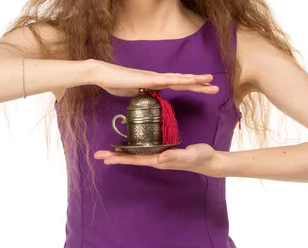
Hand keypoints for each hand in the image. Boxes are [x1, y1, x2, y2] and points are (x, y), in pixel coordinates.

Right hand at [90, 60, 218, 96]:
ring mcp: (154, 77)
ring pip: (179, 79)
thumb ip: (143, 95)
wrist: (103, 74)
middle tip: (216, 86)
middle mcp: (157, 77)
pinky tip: (190, 80)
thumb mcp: (133, 93)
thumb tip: (149, 99)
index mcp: (155, 82)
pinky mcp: (148, 79)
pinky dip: (180, 80)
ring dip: (195, 80)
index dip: (191, 87)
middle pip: (183, 81)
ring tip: (210, 80)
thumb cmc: (115, 82)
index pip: (177, 85)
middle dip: (200, 84)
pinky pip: (167, 80)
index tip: (205, 88)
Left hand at [93, 143, 222, 177]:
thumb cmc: (201, 156)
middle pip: (132, 159)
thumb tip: (159, 158)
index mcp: (160, 161)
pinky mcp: (163, 153)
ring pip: (136, 156)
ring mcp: (159, 157)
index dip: (120, 158)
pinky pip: (143, 152)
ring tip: (108, 152)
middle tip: (97, 155)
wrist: (209, 160)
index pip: (136, 160)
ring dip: (121, 154)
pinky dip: (133, 150)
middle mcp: (156, 160)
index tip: (106, 157)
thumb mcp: (190, 154)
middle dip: (115, 157)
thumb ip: (176, 156)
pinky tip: (129, 147)